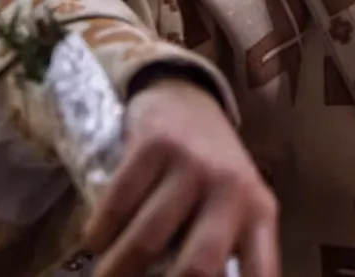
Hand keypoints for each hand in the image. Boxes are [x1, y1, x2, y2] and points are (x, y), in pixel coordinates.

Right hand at [85, 79, 278, 276]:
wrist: (185, 96)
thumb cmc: (210, 172)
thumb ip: (224, 254)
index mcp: (259, 214)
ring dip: (116, 273)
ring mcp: (193, 165)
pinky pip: (118, 203)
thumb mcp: (233, 209)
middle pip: (198, 268)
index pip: (258, 275)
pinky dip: (100, 232)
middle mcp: (232, 190)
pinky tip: (95, 242)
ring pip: (148, 241)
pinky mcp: (154, 144)